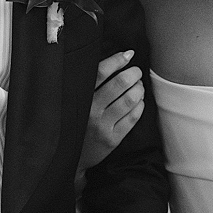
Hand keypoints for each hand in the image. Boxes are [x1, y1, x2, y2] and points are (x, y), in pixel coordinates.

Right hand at [78, 50, 144, 176]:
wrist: (72, 158)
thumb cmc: (76, 125)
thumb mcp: (76, 104)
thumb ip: (89, 87)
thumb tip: (114, 63)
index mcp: (80, 98)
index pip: (101, 72)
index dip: (117, 60)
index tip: (128, 55)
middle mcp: (91, 111)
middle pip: (119, 84)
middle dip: (133, 74)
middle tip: (136, 72)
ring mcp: (103, 126)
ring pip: (129, 100)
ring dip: (139, 89)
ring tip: (139, 86)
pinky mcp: (112, 139)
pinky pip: (133, 117)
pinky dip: (140, 106)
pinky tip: (139, 102)